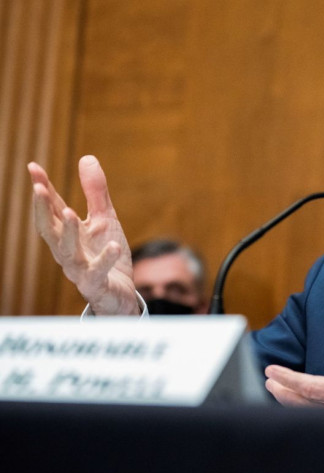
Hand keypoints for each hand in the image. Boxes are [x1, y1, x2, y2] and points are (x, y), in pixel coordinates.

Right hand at [27, 155, 138, 314]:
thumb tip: (87, 158)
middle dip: (42, 209)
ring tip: (69, 211)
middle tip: (38, 188)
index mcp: (67, 233)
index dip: (43, 189)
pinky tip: (114, 246)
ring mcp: (79, 269)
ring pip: (67, 251)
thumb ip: (95, 193)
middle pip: (49, 230)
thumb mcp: (105, 219)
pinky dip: (105, 259)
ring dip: (67, 232)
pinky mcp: (96, 284)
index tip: (33, 167)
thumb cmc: (108, 255)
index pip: (52, 208)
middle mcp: (67, 251)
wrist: (121, 294)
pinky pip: (98, 272)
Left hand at [264, 320, 323, 411]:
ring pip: (312, 411)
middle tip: (269, 379)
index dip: (291, 380)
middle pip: (307, 403)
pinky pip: (323, 414)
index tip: (273, 372)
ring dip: (292, 400)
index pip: (315, 387)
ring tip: (277, 388)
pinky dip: (306, 406)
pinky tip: (300, 400)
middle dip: (285, 391)